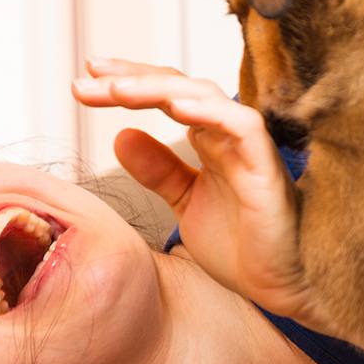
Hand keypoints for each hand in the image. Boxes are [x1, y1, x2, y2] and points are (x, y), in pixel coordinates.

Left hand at [71, 58, 324, 325]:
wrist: (278, 290)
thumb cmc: (243, 250)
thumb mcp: (185, 204)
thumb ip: (159, 171)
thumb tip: (120, 135)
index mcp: (210, 141)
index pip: (166, 95)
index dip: (128, 82)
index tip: (85, 80)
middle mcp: (228, 136)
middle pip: (178, 86)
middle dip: (131, 77)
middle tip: (88, 73)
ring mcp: (248, 148)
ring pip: (204, 96)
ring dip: (157, 88)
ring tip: (115, 88)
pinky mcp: (266, 167)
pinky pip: (241, 125)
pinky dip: (209, 111)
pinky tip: (174, 106)